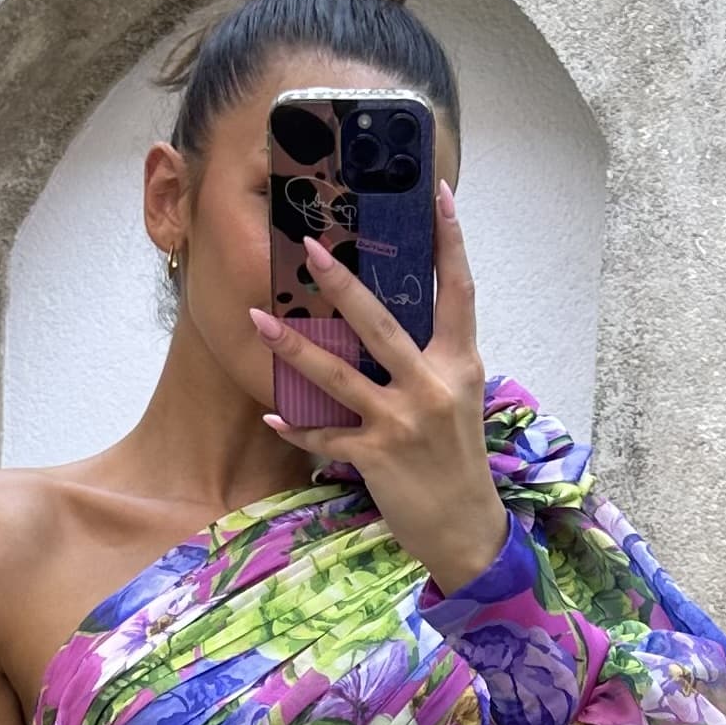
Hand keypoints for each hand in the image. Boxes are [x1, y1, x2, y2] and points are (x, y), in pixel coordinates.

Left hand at [251, 181, 505, 595]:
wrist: (468, 529)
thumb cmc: (458, 461)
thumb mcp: (459, 400)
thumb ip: (432, 361)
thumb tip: (393, 323)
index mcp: (460, 364)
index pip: (459, 290)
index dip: (451, 241)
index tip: (438, 195)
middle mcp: (433, 385)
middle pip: (381, 323)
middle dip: (342, 284)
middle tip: (310, 247)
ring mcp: (403, 421)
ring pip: (339, 375)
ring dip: (294, 347)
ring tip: (257, 319)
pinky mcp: (377, 455)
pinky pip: (326, 433)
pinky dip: (297, 424)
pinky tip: (272, 412)